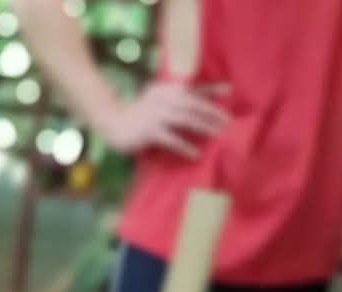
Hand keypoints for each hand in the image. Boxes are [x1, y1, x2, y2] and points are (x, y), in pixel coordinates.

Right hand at [96, 81, 229, 158]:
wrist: (113, 122)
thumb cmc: (137, 115)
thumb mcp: (155, 100)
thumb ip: (172, 99)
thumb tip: (193, 107)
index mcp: (167, 90)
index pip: (193, 89)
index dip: (211, 89)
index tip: (229, 91)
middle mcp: (164, 99)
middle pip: (193, 105)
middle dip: (212, 113)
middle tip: (227, 122)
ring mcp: (157, 115)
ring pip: (186, 120)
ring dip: (204, 127)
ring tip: (217, 134)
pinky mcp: (150, 131)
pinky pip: (172, 139)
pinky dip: (185, 147)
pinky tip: (195, 153)